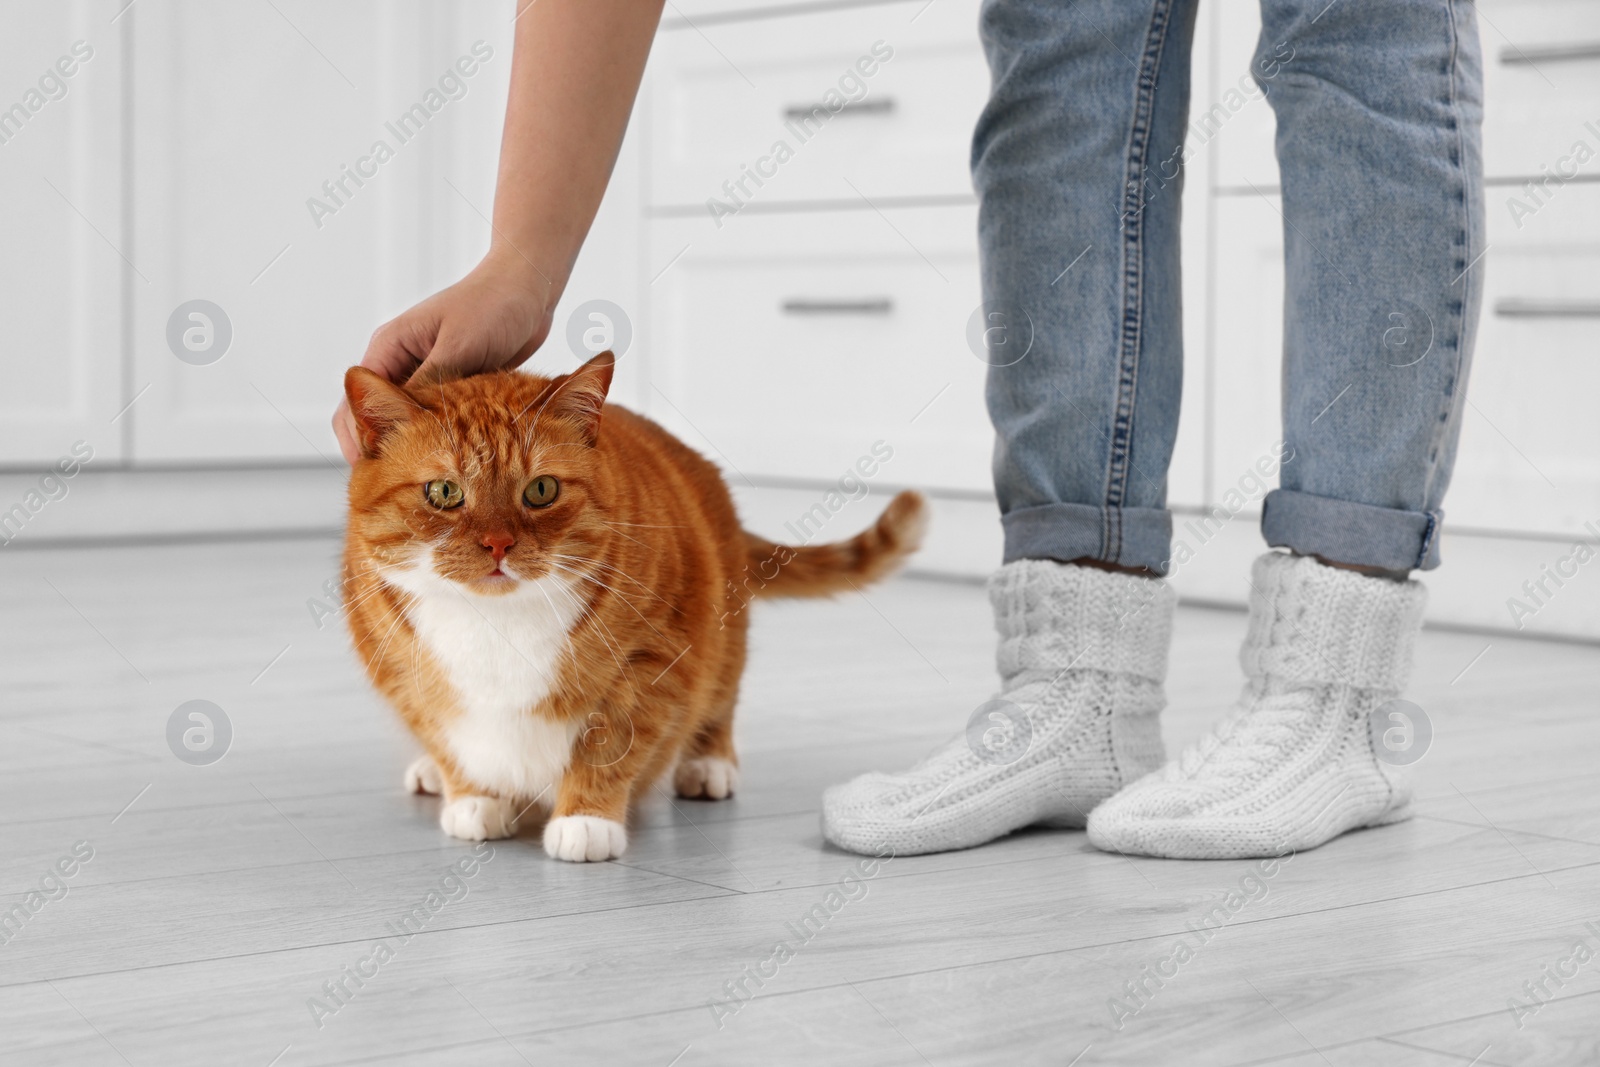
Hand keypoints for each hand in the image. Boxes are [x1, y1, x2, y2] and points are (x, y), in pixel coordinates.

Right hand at [334, 249, 554, 462]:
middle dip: (375, 449)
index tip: (370, 468)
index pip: (355, 399)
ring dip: (404, 447)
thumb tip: (402, 420)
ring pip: (401, 421)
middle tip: (387, 485)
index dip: (357, 436)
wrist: (529, 289)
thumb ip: (430, 382)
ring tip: (415, 481)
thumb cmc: (494, 304)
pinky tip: (444, 465)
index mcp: (390, 347)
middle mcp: (401, 362)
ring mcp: (425, 375)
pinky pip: (431, 420)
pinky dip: (432, 440)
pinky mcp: (450, 385)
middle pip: (370, 415)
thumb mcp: (459, 345)